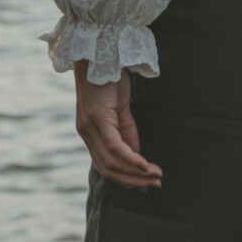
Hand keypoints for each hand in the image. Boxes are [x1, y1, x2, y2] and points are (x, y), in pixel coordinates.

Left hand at [73, 64, 162, 188]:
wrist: (99, 54)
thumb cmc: (109, 78)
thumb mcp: (121, 110)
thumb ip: (126, 133)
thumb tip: (137, 157)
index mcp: (90, 132)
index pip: (105, 165)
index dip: (125, 178)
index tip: (144, 187)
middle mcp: (86, 133)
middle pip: (107, 168)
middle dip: (132, 181)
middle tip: (155, 186)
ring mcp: (89, 127)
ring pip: (111, 161)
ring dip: (136, 173)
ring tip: (156, 177)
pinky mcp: (97, 119)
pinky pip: (115, 146)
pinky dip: (132, 159)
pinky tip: (146, 166)